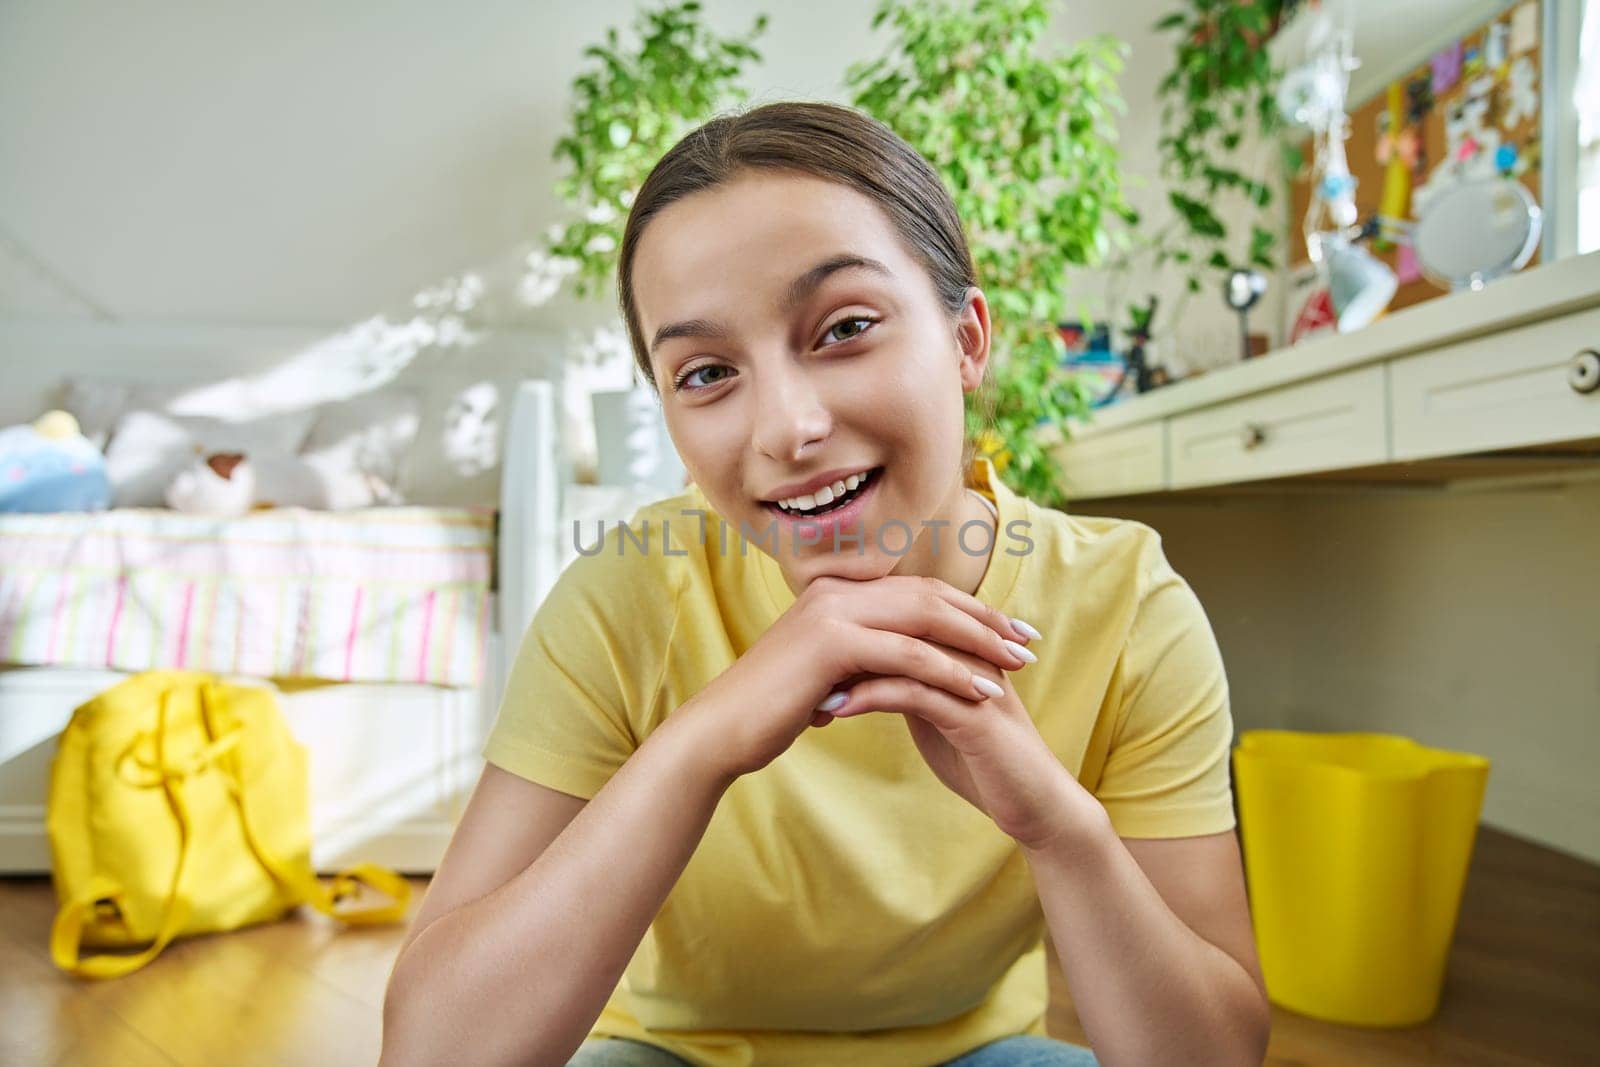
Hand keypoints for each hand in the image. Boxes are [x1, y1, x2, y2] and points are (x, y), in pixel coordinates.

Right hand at [691, 574, 1035, 782]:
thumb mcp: (825, 672)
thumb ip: (859, 656)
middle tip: (1029, 640)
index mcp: (836, 592)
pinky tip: (981, 692)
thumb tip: (895, 661)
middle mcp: (836, 591)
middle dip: (985, 619)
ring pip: (925, 618)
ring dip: (978, 642)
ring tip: (1018, 665)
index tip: (1009, 629)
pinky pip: (908, 653)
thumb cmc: (771, 709)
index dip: (968, 608)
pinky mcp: (832, 643)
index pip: (918, 590)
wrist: (720, 731)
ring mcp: (833, 611)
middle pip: (931, 595)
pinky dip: (950, 671)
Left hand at [821, 630, 1102, 850]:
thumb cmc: (985, 762)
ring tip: (810, 683)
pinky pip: (915, 692)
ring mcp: (974, 681)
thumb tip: (870, 672)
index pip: (903, 616)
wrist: (1035, 806)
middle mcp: (970, 655)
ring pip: (905, 652)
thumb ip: (913, 688)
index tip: (806, 643)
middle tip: (797, 653)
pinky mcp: (975, 715)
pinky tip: (839, 707)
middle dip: (849, 637)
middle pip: (901, 622)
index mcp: (963, 650)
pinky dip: (872, 695)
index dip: (857, 625)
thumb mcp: (941, 717)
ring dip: (852, 666)